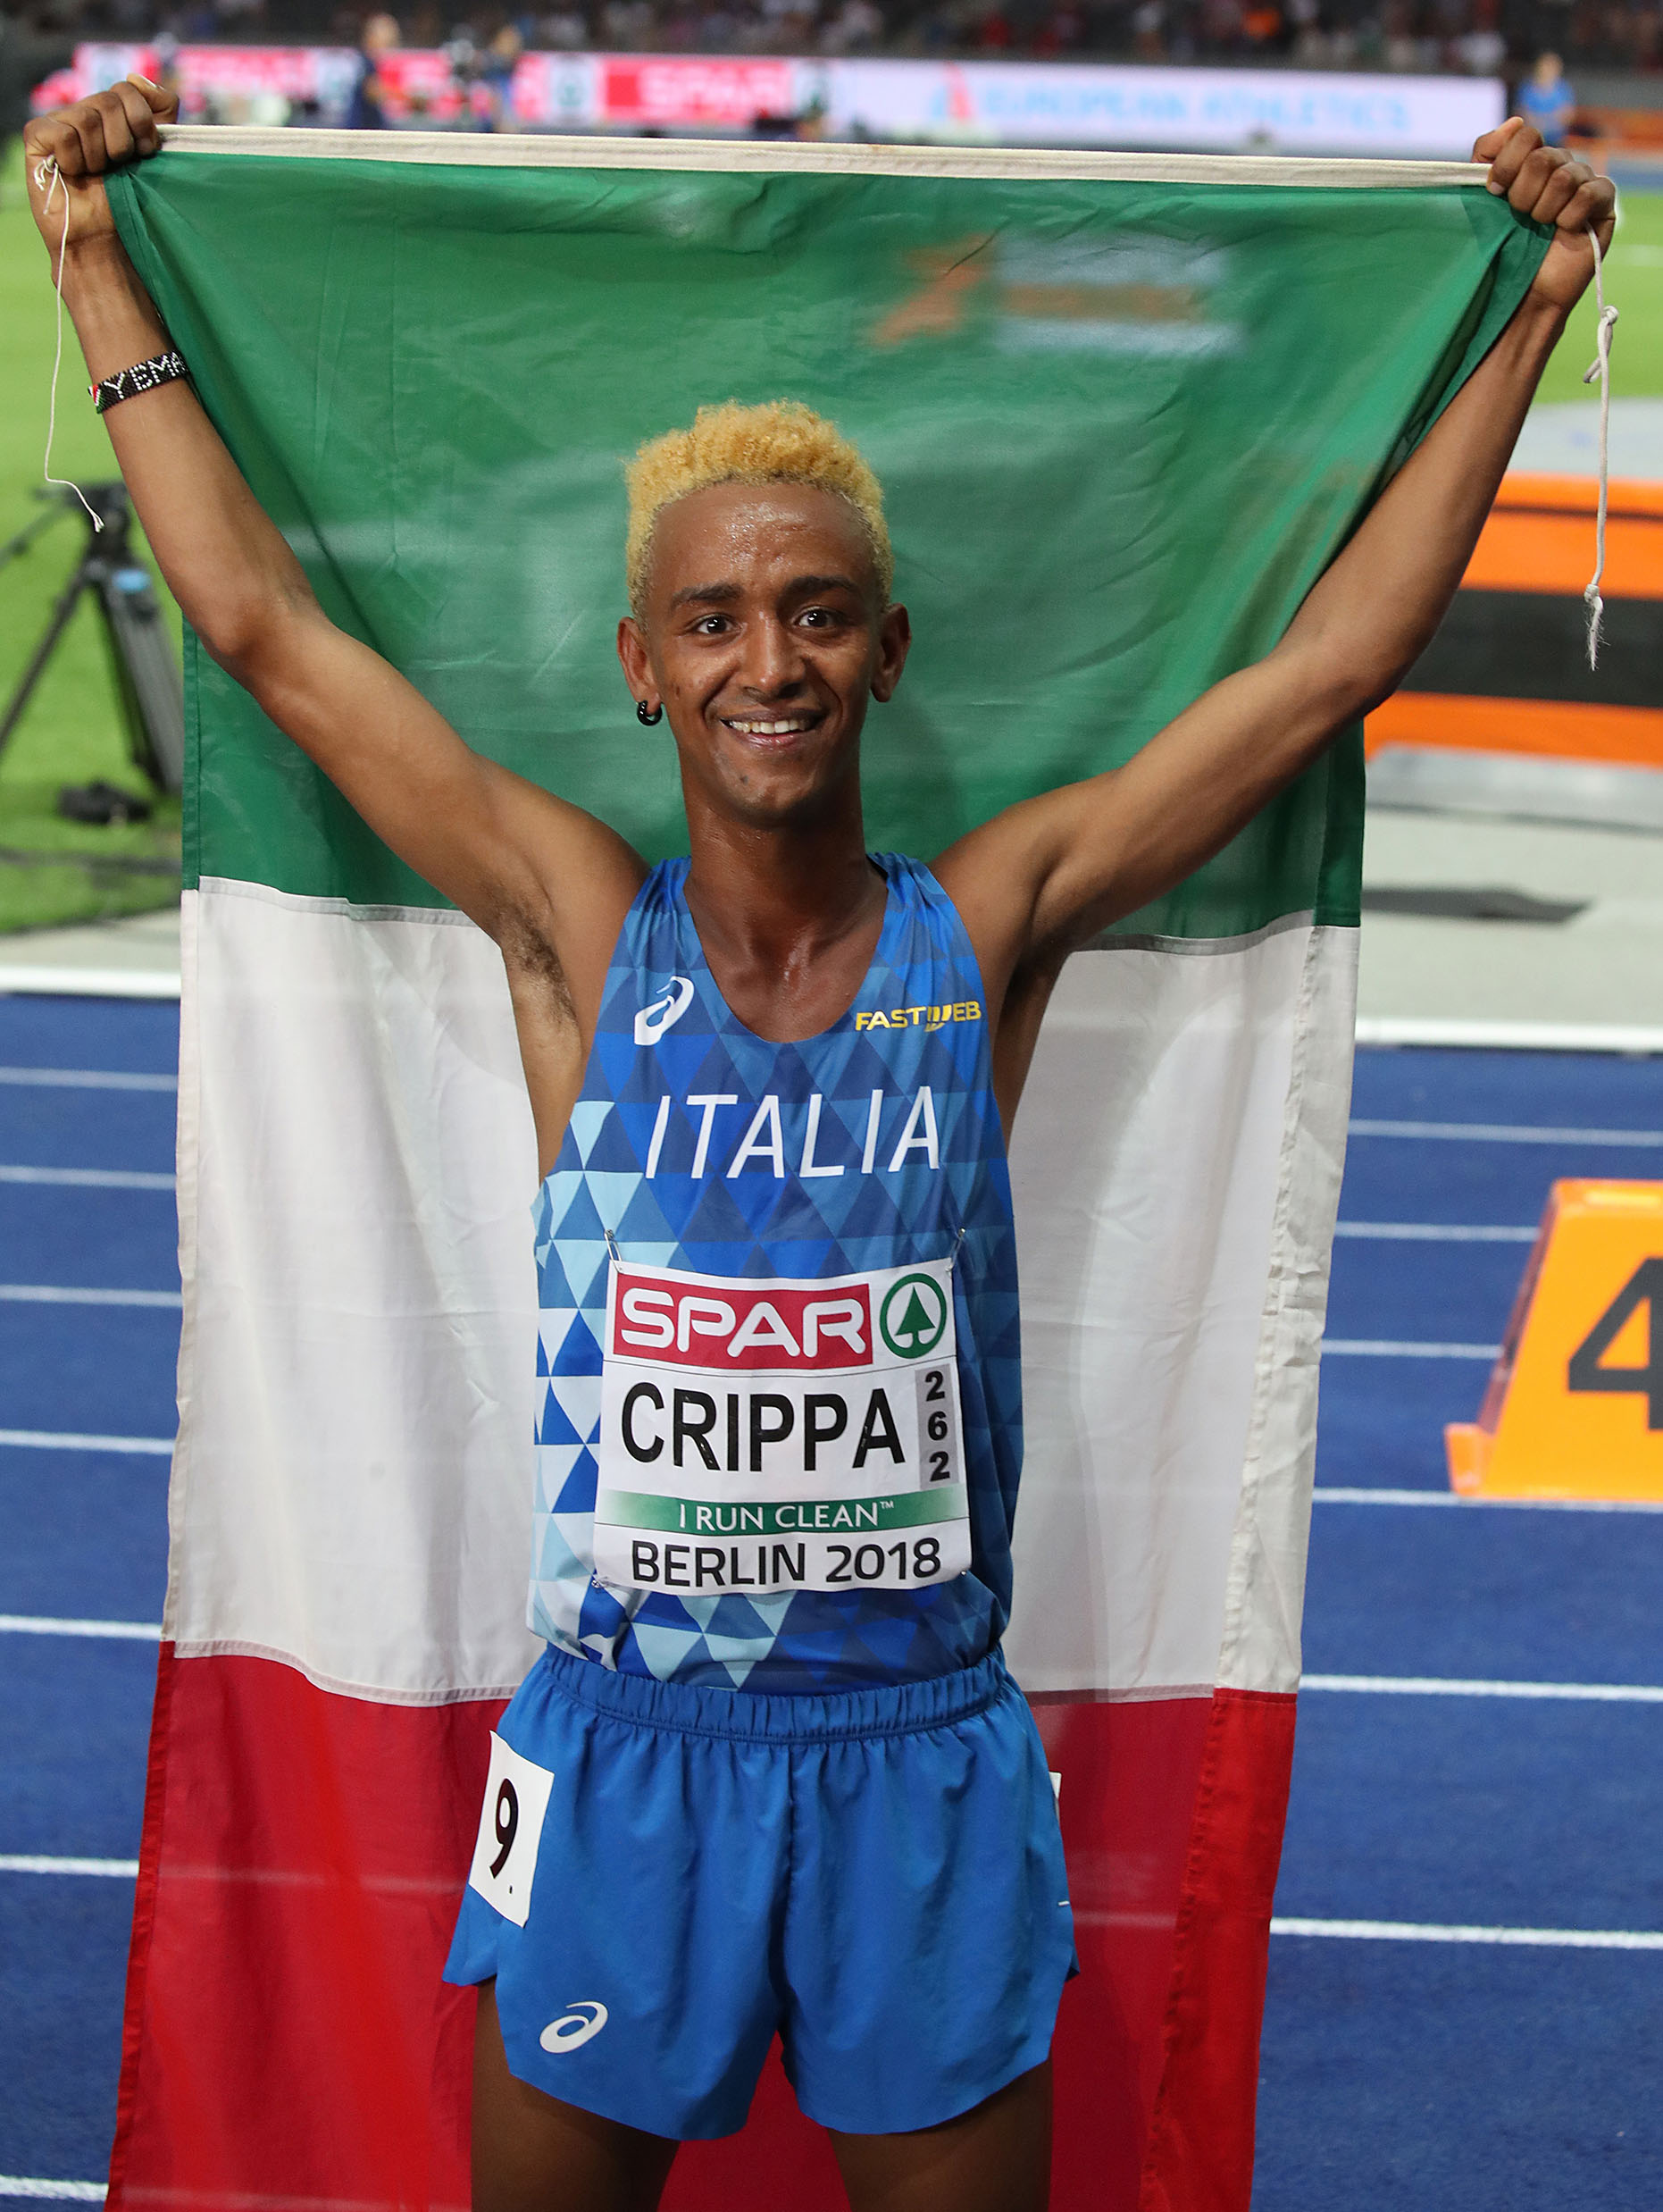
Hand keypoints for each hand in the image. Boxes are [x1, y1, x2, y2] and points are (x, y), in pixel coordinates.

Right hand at [22, 76, 176, 263]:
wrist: (100, 236)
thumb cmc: (126, 199)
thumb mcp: (153, 154)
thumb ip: (160, 112)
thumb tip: (137, 78)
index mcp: (112, 113)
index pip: (130, 89)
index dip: (142, 123)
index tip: (144, 152)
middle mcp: (84, 111)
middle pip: (110, 101)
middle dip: (122, 143)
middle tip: (116, 167)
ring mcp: (58, 120)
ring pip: (87, 119)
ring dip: (98, 157)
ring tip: (93, 173)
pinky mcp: (37, 135)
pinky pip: (64, 134)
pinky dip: (74, 160)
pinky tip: (71, 172)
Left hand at [1472, 118, 1616, 313]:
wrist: (1520, 293)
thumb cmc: (1499, 251)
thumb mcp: (1479, 202)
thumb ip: (1485, 156)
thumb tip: (1515, 122)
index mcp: (1528, 161)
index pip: (1524, 134)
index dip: (1506, 162)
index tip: (1494, 192)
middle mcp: (1558, 165)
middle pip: (1543, 155)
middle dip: (1522, 193)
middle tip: (1519, 217)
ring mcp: (1582, 181)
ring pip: (1565, 175)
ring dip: (1544, 208)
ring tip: (1541, 227)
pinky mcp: (1602, 202)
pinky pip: (1589, 192)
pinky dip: (1570, 215)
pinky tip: (1565, 230)